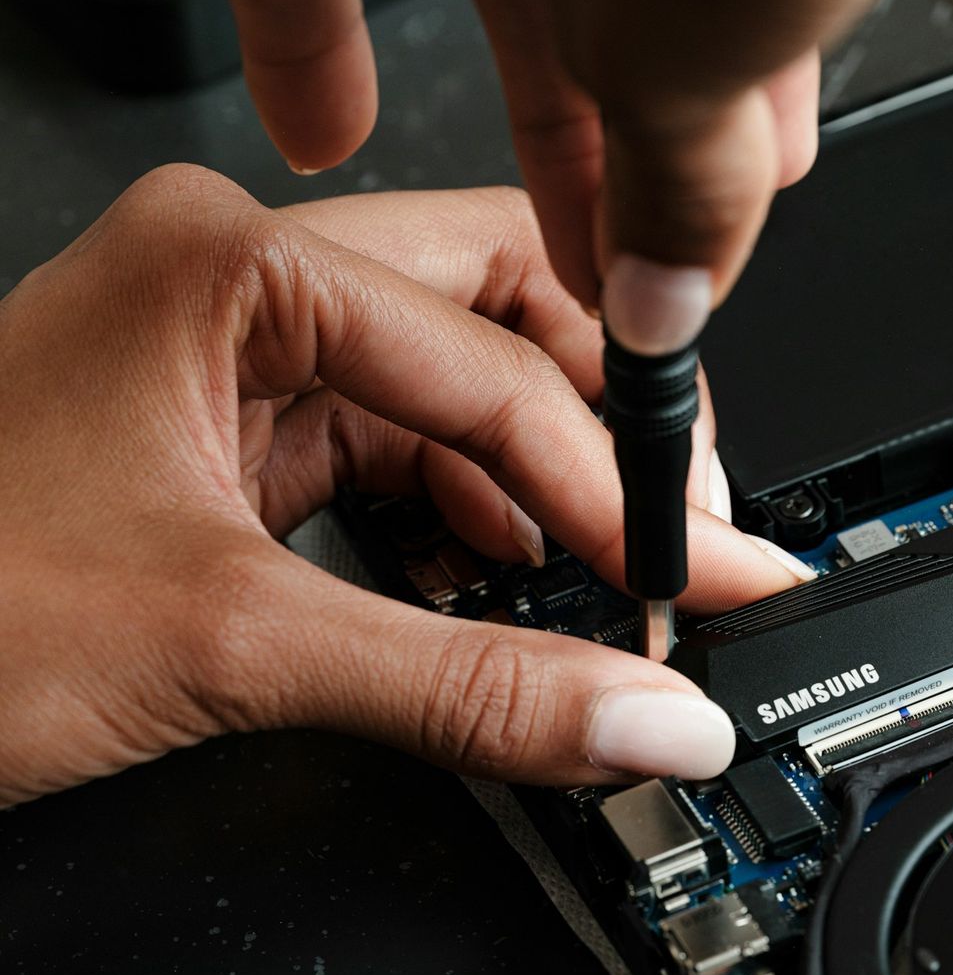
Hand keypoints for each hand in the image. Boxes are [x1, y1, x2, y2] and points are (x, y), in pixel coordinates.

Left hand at [0, 168, 804, 804]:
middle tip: (675, 539)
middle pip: (499, 311)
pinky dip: (462, 518)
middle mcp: (240, 278)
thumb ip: (467, 686)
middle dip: (596, 433)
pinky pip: (393, 448)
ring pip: (452, 382)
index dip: (618, 483)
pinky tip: (499, 581)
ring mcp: (232, 352)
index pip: (495, 358)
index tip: (703, 572)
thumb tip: (638, 715)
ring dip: (535, 485)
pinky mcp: (227, 433)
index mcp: (233, 259)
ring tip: (601, 578)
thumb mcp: (230, 644)